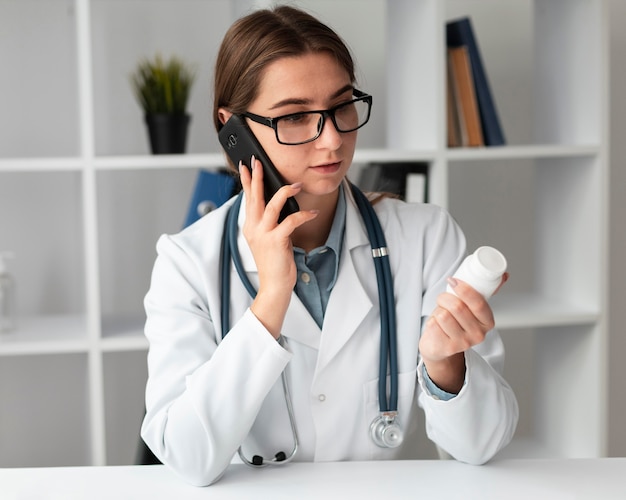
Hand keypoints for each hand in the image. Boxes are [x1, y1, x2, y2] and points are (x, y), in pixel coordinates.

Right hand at [239, 157, 318, 336]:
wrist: (273, 286)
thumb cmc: (274, 263)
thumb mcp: (266, 240)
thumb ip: (268, 224)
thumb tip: (278, 206)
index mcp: (250, 227)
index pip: (247, 199)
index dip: (248, 182)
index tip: (246, 167)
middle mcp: (254, 228)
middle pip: (255, 197)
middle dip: (257, 178)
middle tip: (258, 162)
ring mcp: (263, 234)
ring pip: (272, 205)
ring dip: (285, 192)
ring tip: (296, 185)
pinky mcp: (276, 241)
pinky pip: (291, 221)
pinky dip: (303, 214)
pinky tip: (312, 211)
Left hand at [419, 273, 508, 392]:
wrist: (440, 346)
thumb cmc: (456, 322)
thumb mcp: (472, 308)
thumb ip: (485, 291)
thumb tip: (504, 275)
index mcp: (488, 322)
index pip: (478, 304)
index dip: (464, 290)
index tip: (453, 280)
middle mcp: (478, 335)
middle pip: (457, 307)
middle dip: (445, 297)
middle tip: (442, 298)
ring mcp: (462, 344)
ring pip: (443, 315)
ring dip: (437, 310)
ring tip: (441, 315)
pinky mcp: (446, 348)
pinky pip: (433, 325)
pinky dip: (431, 321)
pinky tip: (436, 327)